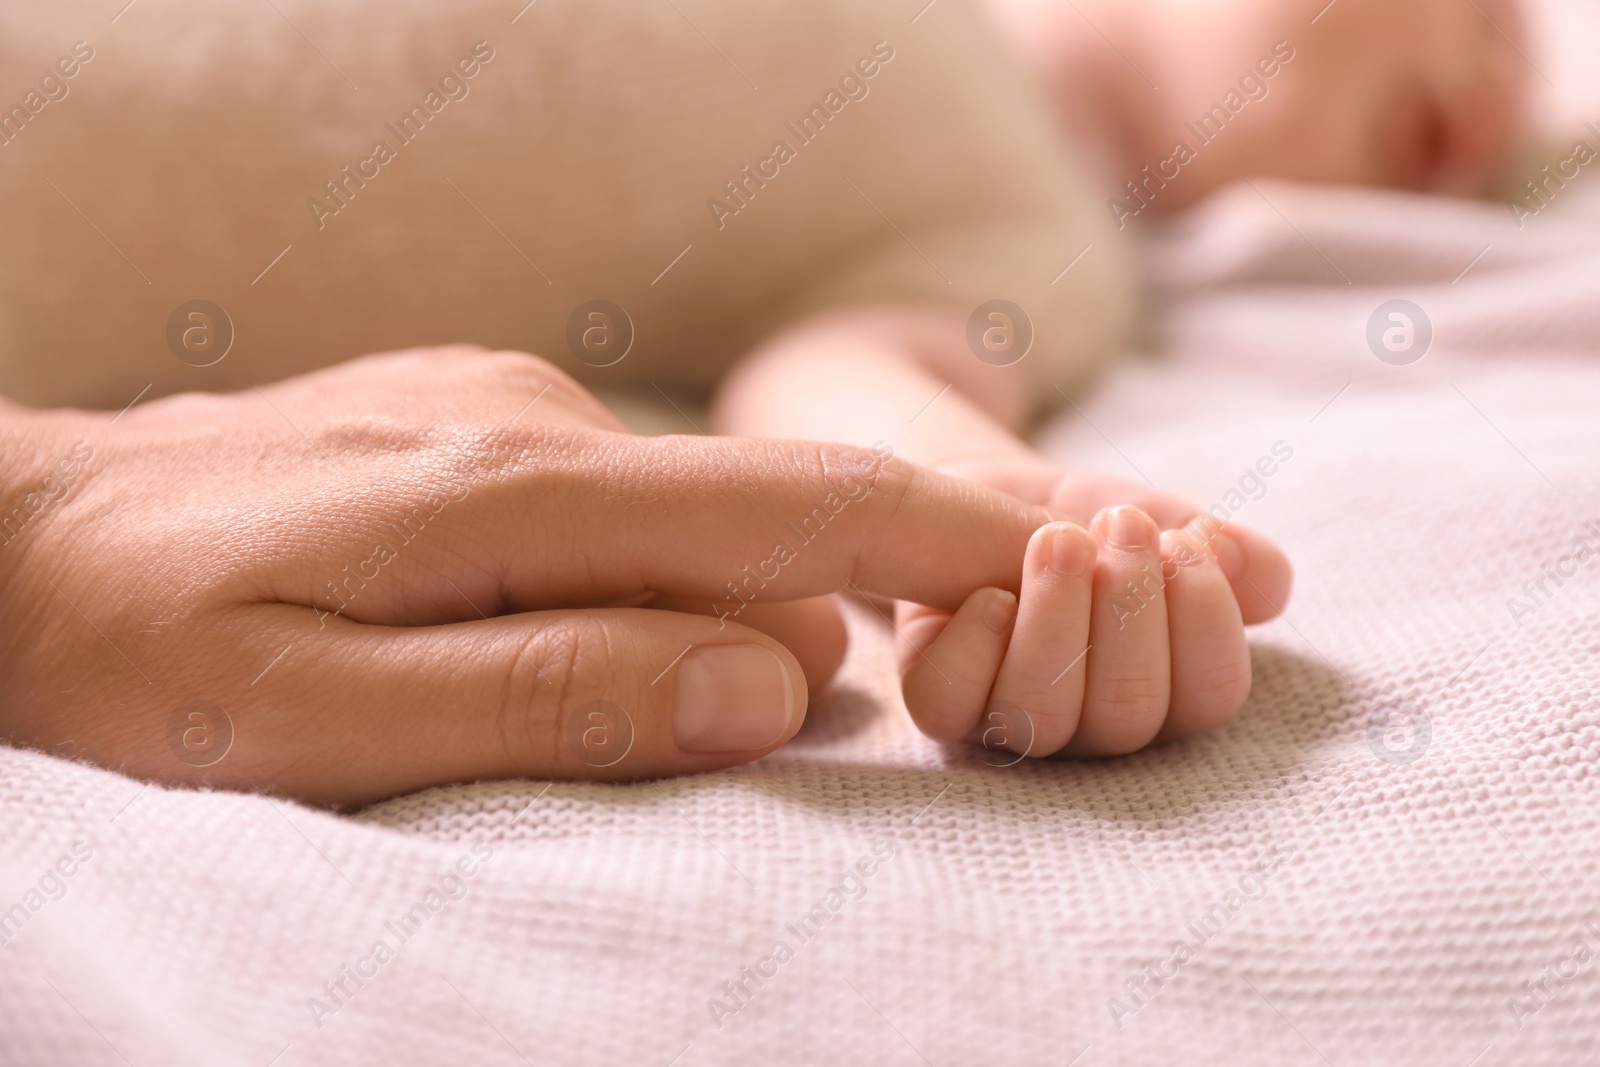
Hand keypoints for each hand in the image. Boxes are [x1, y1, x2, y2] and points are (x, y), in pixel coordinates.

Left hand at [0, 347, 1056, 804]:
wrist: (7, 531)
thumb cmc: (144, 647)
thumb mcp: (325, 718)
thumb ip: (560, 695)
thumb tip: (775, 681)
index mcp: (514, 493)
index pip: (786, 508)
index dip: (941, 541)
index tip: (1065, 563)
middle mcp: (529, 424)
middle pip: (761, 507)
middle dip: (886, 573)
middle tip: (956, 658)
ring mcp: (500, 409)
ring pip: (690, 512)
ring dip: (758, 590)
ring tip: (766, 683)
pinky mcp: (469, 422)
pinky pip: (623, 497)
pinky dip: (679, 562)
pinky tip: (640, 618)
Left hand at [897, 453, 1293, 757]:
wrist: (988, 498)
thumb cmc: (1088, 523)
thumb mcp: (1164, 519)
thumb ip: (1225, 553)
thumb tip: (1262, 576)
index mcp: (1167, 691)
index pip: (1210, 698)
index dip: (1209, 624)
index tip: (1189, 541)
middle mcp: (1093, 724)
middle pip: (1131, 714)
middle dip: (1133, 608)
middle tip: (1123, 525)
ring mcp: (1013, 720)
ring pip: (1042, 717)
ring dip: (1057, 620)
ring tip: (1058, 538)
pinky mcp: (941, 698)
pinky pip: (949, 706)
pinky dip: (973, 648)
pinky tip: (989, 594)